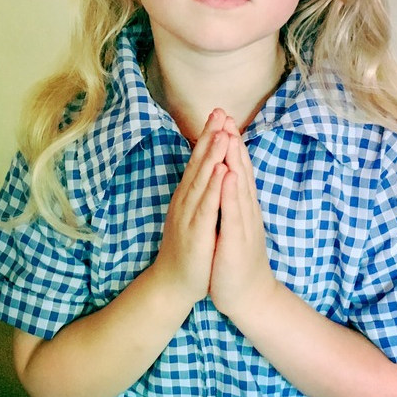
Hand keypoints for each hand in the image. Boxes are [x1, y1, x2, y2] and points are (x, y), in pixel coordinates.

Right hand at [152, 109, 229, 305]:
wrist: (173, 284)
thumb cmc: (188, 251)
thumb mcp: (193, 217)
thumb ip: (198, 195)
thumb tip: (206, 173)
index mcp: (188, 197)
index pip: (199, 162)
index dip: (209, 137)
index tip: (220, 114)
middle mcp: (186, 201)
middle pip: (199, 164)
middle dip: (210, 137)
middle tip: (220, 111)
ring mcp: (189, 216)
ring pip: (202, 180)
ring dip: (212, 155)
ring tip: (223, 132)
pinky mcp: (196, 233)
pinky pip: (207, 207)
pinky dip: (215, 188)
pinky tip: (223, 171)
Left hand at [208, 116, 276, 319]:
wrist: (248, 296)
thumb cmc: (235, 259)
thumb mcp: (232, 225)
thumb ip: (232, 202)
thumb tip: (230, 179)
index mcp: (241, 206)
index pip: (236, 169)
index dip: (230, 144)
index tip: (223, 118)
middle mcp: (245, 210)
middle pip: (240, 170)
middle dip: (232, 142)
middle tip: (226, 114)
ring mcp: (243, 224)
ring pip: (238, 185)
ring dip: (234, 159)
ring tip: (228, 134)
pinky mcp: (237, 240)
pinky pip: (233, 212)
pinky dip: (231, 192)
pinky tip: (228, 175)